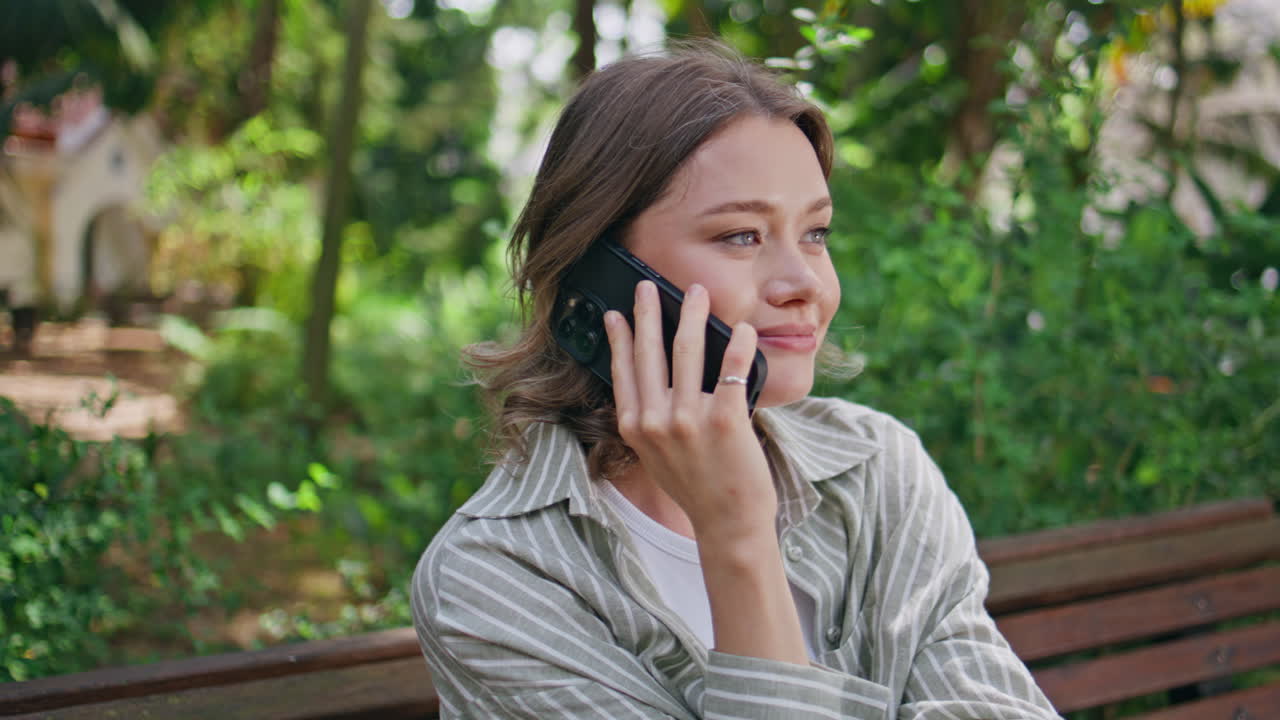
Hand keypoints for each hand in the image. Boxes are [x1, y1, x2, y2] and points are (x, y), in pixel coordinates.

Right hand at [603, 280, 775, 542]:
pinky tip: (744, 329)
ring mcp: (689, 420)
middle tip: (650, 286)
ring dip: (694, 316)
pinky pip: (732, 370)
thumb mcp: (657, 456)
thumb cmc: (697, 488)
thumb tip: (656, 379)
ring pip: (688, 352)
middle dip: (650, 313)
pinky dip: (739, 345)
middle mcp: (656, 421)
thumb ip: (650, 421)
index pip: (623, 370)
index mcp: (635, 428)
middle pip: (650, 352)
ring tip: (699, 294)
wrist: (728, 524)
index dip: (620, 338)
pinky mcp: (725, 421)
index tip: (618, 313)